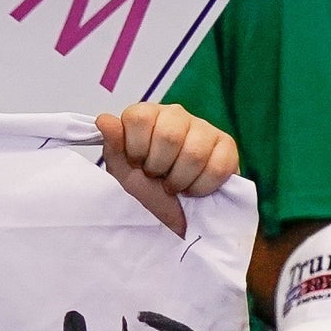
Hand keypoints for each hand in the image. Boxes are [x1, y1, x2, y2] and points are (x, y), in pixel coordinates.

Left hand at [96, 101, 237, 234]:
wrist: (172, 215)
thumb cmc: (146, 188)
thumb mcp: (123, 170)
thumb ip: (113, 145)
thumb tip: (104, 120)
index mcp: (148, 115)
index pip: (139, 117)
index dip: (136, 148)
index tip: (137, 163)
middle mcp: (177, 115)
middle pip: (169, 135)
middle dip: (159, 167)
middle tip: (157, 177)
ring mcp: (205, 129)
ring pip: (194, 153)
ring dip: (180, 180)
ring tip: (174, 186)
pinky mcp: (227, 147)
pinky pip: (218, 166)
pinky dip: (202, 186)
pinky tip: (193, 188)